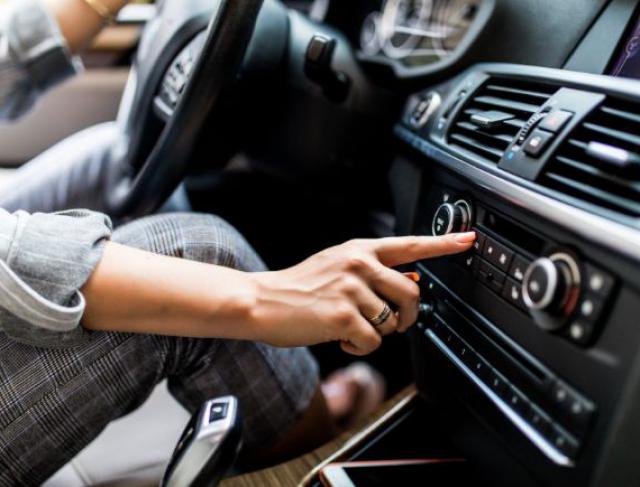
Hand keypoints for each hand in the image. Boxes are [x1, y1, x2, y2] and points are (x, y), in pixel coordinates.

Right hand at [249, 232, 475, 355]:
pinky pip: (373, 342)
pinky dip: (359, 347)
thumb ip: (373, 272)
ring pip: (392, 323)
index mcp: (360, 250)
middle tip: (390, 323)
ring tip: (350, 327)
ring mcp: (351, 289)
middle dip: (406, 317)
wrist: (263, 301)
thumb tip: (413, 283)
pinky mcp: (342, 315)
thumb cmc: (300, 286)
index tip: (469, 240)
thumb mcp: (337, 266)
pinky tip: (340, 338)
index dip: (443, 244)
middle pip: (412, 295)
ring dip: (375, 333)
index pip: (410, 245)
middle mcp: (359, 265)